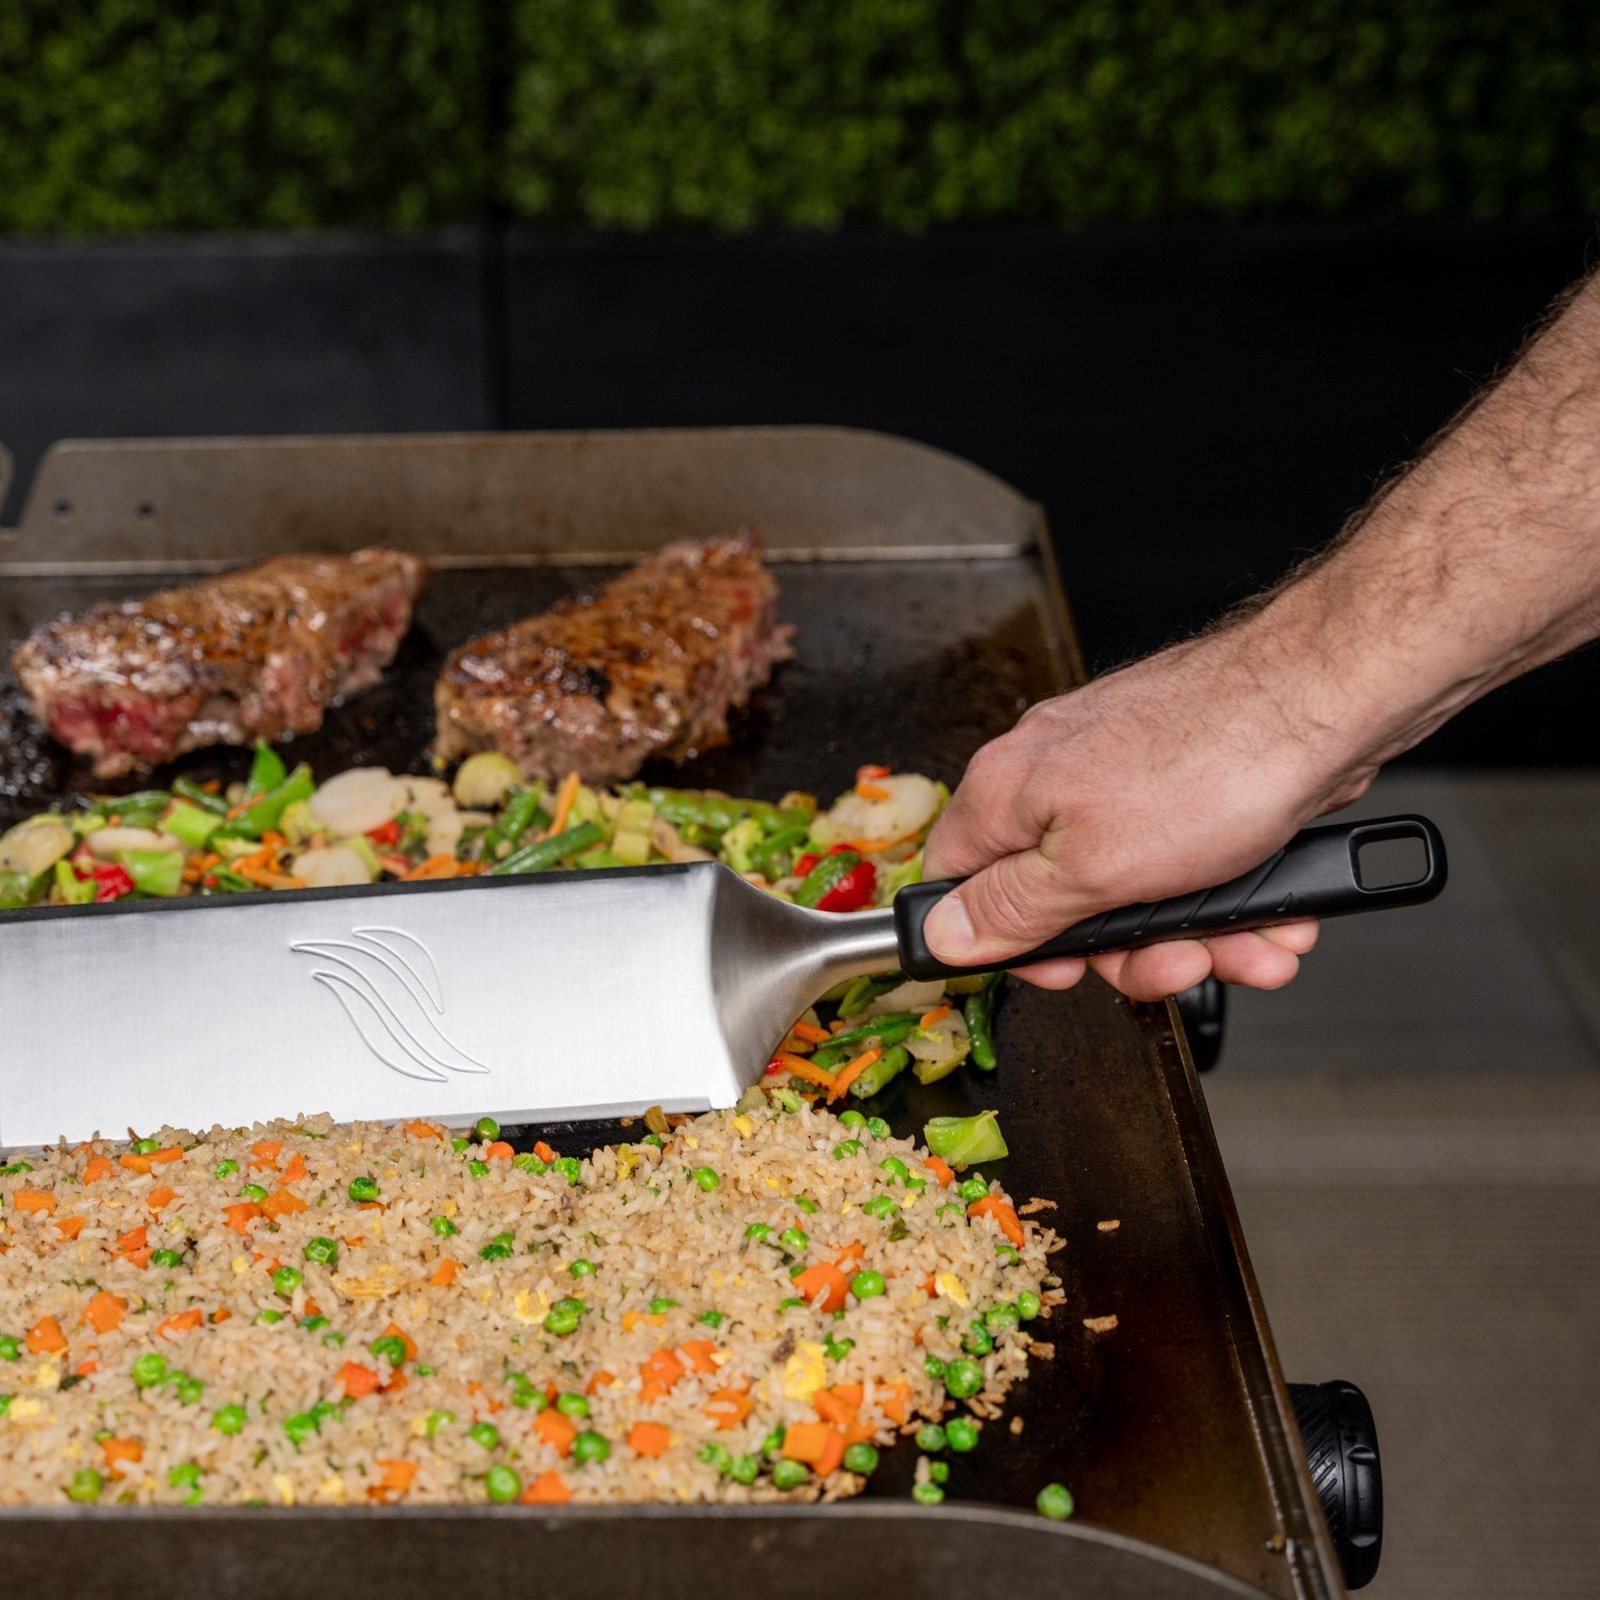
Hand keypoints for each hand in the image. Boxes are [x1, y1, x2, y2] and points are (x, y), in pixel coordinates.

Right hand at [921, 625, 1368, 999]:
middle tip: (1176, 961)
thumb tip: (942, 935)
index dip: (1003, 941)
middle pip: (1061, 898)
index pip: (958, 879)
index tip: (1063, 968)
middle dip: (1131, 948)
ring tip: (1248, 943)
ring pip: (1137, 887)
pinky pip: (1186, 860)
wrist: (1327, 700)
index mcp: (1008, 790)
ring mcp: (1121, 773)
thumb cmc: (1213, 762)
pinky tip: (1268, 912)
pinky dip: (1228, 894)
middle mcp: (1054, 773)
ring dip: (1197, 931)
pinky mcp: (1180, 776)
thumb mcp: (1091, 870)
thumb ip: (1011, 910)